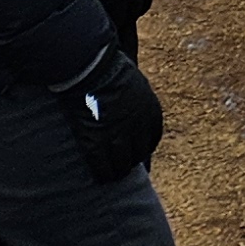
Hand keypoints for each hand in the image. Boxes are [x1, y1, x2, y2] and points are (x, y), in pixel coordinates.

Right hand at [62, 46, 165, 180]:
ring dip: (118, 171)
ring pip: (122, 163)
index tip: (138, 150)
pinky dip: (103, 173)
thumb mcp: (134, 82)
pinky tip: (101, 177)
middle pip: (138, 153)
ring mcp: (117, 135)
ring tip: (113, 176)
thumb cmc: (110, 68)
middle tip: (124, 166)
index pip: (152, 136)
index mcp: (149, 109)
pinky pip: (102, 165)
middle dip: (132, 160)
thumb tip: (131, 103)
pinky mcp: (96, 141)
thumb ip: (135, 98)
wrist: (92, 69)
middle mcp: (138, 126)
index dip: (144, 145)